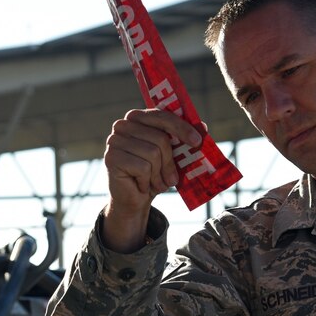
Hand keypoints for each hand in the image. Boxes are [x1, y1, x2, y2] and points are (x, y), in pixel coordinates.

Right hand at [101, 108, 201, 251]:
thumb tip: (203, 126)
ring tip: (156, 183)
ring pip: (152, 154)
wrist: (134, 199)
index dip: (181, 128)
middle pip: (160, 138)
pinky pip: (142, 167)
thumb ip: (184, 140)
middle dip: (170, 162)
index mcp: (137, 118)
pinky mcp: (111, 158)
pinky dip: (148, 181)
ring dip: (159, 175)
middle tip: (173, 179)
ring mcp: (114, 141)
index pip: (162, 116)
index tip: (197, 142)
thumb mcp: (172, 156)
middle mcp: (122, 125)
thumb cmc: (154, 174)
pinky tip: (142, 186)